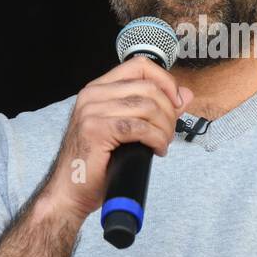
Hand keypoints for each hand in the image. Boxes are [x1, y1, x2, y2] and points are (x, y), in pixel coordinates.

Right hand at [40, 56, 191, 223]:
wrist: (71, 190)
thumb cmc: (98, 163)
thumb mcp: (129, 129)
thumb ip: (156, 108)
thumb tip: (185, 94)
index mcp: (98, 88)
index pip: (139, 66)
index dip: (164, 80)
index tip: (176, 102)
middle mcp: (92, 94)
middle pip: (148, 87)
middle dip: (169, 111)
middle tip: (169, 133)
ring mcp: (91, 110)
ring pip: (147, 107)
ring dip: (164, 128)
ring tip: (163, 143)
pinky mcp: (96, 129)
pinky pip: (139, 127)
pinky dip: (156, 139)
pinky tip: (156, 150)